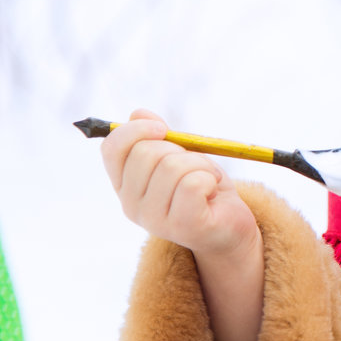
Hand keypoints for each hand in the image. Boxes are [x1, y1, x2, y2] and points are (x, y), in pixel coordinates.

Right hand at [101, 108, 258, 260]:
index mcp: (125, 185)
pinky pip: (194, 184)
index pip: (111, 149)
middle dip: (178, 149)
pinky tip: (212, 191)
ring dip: (201, 164)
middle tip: (195, 165)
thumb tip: (137, 113)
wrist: (229, 226)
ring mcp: (155, 219)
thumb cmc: (202, 188)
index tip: (162, 128)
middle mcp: (131, 205)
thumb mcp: (179, 156)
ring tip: (207, 179)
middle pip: (146, 153)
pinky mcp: (183, 226)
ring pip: (173, 166)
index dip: (135, 130)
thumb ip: (158, 137)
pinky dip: (210, 179)